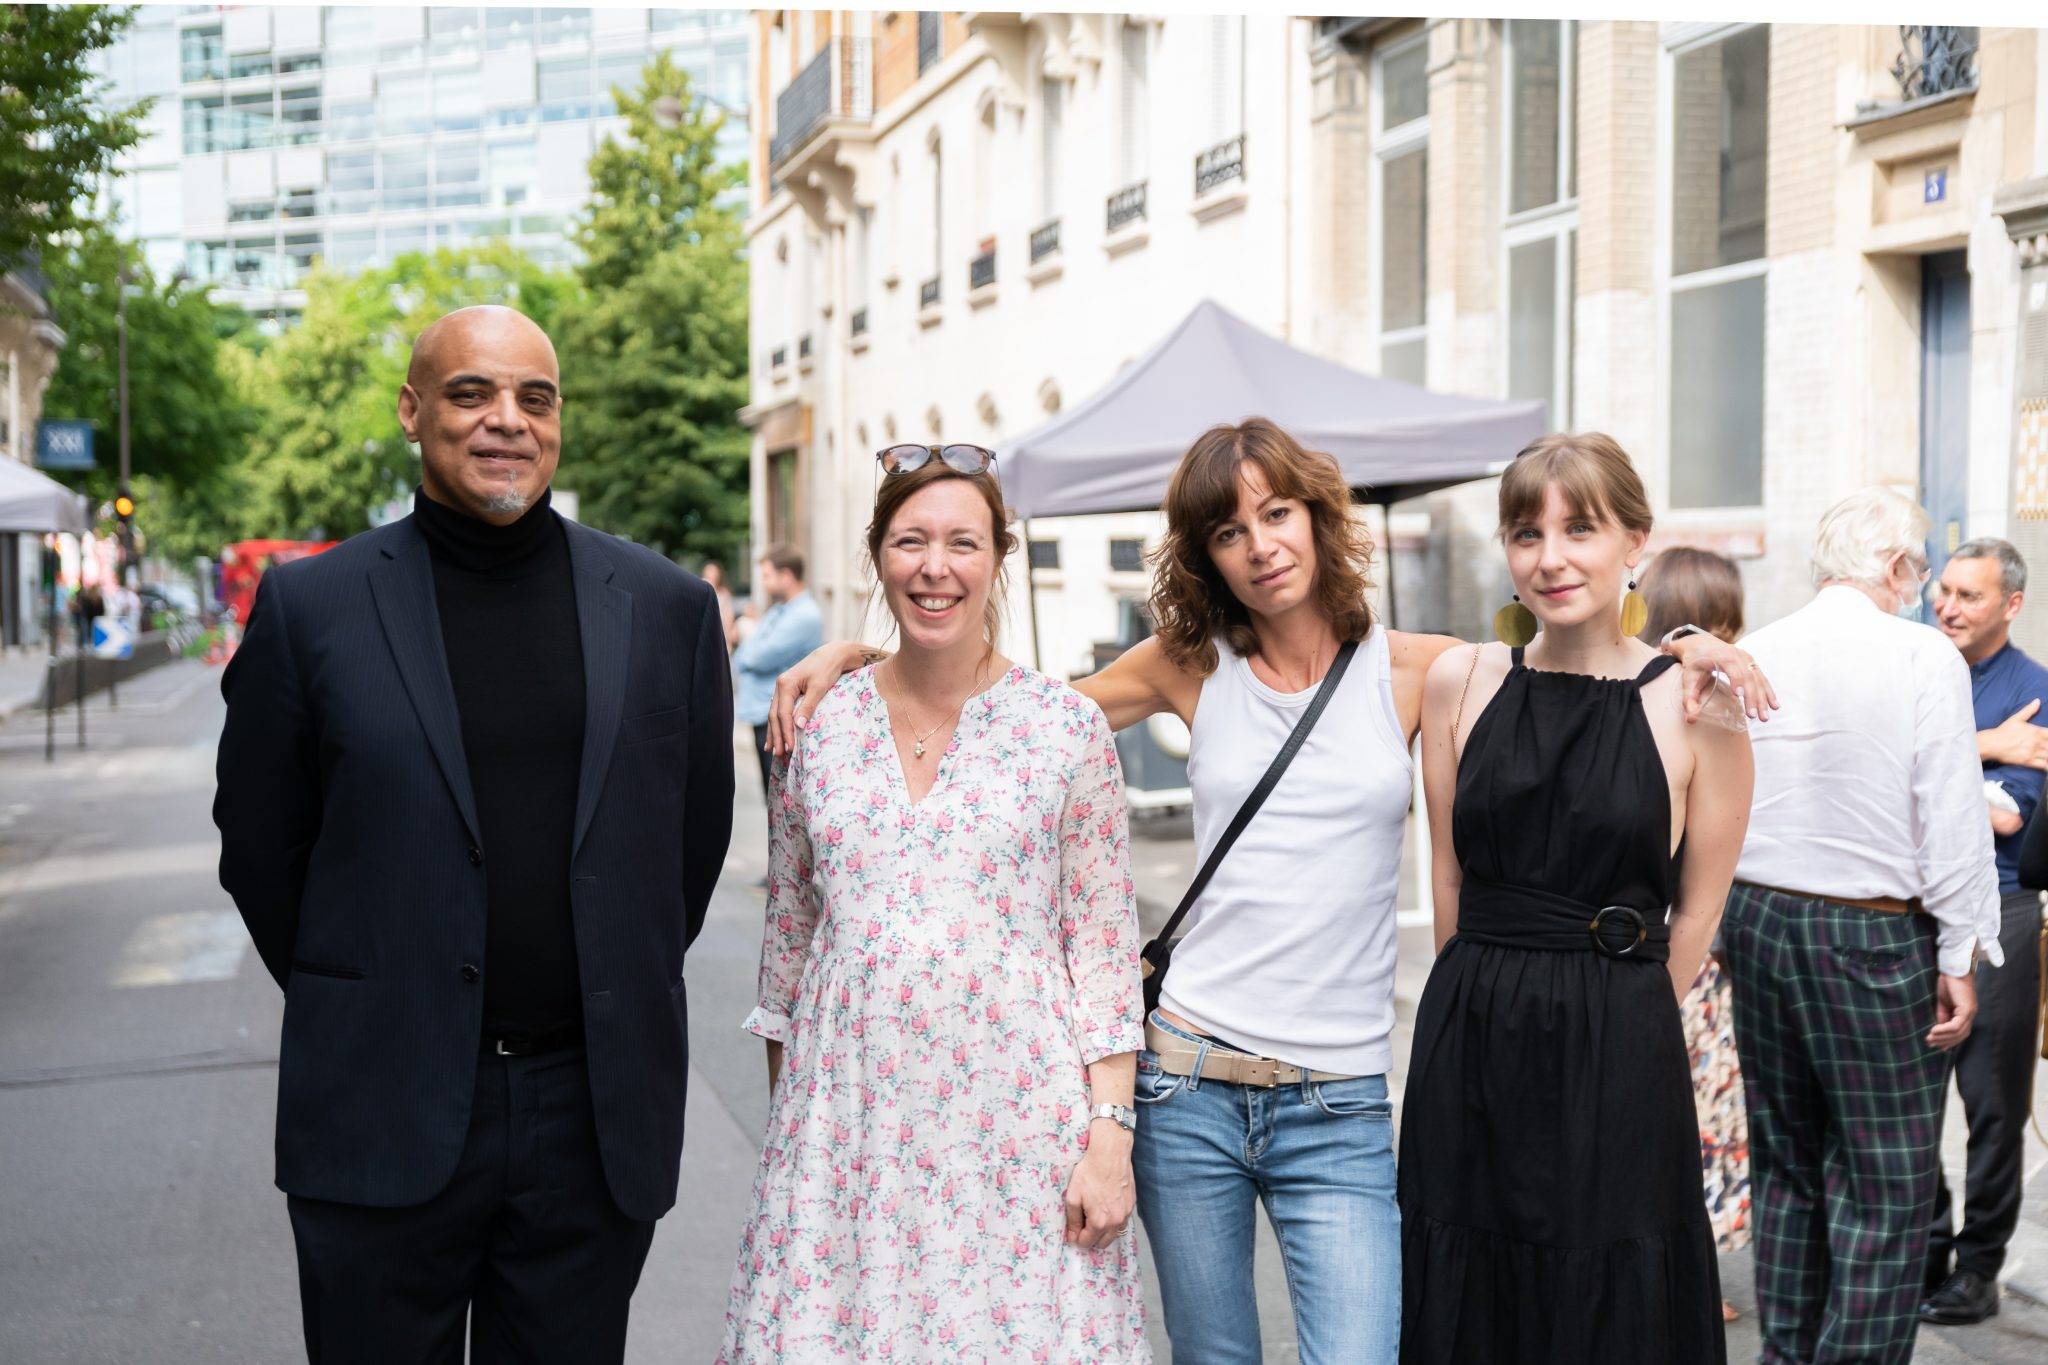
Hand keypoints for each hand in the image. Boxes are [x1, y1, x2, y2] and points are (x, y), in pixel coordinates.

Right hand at [766, 641, 876, 755]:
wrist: (832, 654)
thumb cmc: (827, 669)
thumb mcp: (819, 688)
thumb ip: (808, 706)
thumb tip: (798, 726)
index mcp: (785, 684)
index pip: (783, 713)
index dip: (786, 732)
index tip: (790, 748)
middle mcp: (780, 686)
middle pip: (775, 715)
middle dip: (777, 736)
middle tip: (779, 754)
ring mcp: (782, 688)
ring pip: (774, 714)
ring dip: (774, 732)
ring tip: (771, 750)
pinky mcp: (788, 691)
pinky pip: (779, 710)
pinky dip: (777, 723)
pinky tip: (774, 734)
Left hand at [1063, 1120, 1134, 1250]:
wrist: (1110, 1154)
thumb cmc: (1089, 1173)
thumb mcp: (1073, 1196)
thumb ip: (1073, 1220)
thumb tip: (1072, 1237)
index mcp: (1099, 1222)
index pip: (1087, 1243)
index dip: (1077, 1238)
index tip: (1073, 1229)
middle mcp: (1116, 1222)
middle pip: (1102, 1243)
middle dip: (1091, 1237)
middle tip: (1083, 1223)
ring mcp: (1126, 1214)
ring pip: (1114, 1234)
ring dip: (1104, 1231)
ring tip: (1095, 1215)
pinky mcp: (1132, 1204)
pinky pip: (1122, 1221)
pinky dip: (1113, 1220)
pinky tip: (1106, 1207)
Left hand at [1666, 634, 1777, 723]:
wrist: (1701, 644)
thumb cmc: (1694, 662)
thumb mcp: (1688, 678)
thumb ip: (1688, 699)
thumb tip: (1691, 720)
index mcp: (1721, 656)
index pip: (1732, 669)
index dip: (1737, 681)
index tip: (1740, 696)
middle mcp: (1738, 655)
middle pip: (1748, 677)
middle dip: (1752, 697)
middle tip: (1753, 716)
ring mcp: (1747, 659)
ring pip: (1758, 679)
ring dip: (1763, 698)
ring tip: (1764, 717)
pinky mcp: (1751, 663)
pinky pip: (1762, 678)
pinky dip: (1768, 692)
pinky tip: (1774, 705)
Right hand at [1927, 971, 1976, 1049]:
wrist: (1952, 968)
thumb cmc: (1947, 982)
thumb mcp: (1942, 1002)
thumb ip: (1943, 1015)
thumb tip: (1938, 1030)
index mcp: (1965, 1013)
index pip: (1960, 1033)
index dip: (1949, 1041)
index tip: (1937, 1047)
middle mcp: (1970, 1014)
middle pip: (1961, 1035)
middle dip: (1945, 1041)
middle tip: (1930, 1043)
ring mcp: (1970, 1012)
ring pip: (1959, 1032)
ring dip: (1944, 1038)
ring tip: (1930, 1038)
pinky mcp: (1967, 1009)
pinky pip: (1956, 1025)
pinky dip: (1945, 1030)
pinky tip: (1934, 1030)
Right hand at [1979, 700, 2047, 767]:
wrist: (1991, 743)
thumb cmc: (2003, 731)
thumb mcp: (2016, 718)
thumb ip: (2029, 710)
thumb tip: (2038, 701)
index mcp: (2036, 731)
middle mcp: (2037, 741)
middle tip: (2047, 747)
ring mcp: (2033, 752)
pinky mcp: (2028, 761)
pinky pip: (2044, 765)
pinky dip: (2047, 766)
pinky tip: (2047, 766)